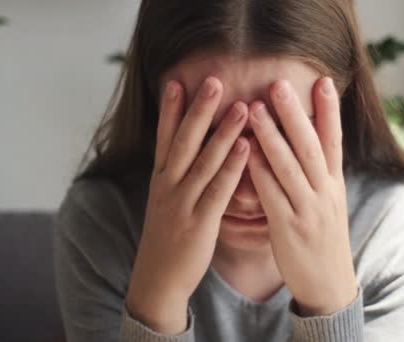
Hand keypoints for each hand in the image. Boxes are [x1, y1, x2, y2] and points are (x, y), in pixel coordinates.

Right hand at [127, 76, 249, 333]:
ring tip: (242, 105)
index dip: (171, 109)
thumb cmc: (167, 239)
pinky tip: (247, 147)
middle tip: (213, 79)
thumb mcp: (165, 202)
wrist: (156, 280)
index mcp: (160, 179)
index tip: (177, 80)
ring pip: (204, 161)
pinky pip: (218, 189)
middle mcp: (168, 185)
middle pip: (184, 141)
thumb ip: (176, 177)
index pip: (164, 137)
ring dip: (223, 131)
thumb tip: (187, 154)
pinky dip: (232, 167)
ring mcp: (182, 203)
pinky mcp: (199, 222)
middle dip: (198, 109)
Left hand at [246, 77, 357, 315]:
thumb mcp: (330, 204)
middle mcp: (324, 192)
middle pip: (311, 146)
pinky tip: (244, 152)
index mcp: (335, 184)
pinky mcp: (288, 228)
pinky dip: (258, 171)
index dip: (330, 110)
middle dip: (295, 113)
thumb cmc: (324, 240)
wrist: (329, 284)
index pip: (335, 141)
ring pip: (290, 167)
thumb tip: (310, 144)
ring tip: (254, 108)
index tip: (323, 79)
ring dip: (271, 135)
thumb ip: (319, 174)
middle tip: (278, 83)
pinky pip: (271, 195)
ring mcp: (307, 210)